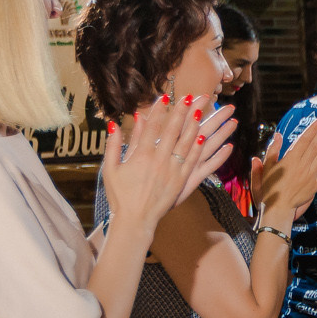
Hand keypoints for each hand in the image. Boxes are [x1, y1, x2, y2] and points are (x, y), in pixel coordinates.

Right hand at [103, 93, 233, 229]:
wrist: (135, 220)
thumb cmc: (120, 195)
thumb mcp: (111, 169)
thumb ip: (114, 145)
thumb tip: (113, 124)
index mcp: (141, 156)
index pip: (152, 128)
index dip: (159, 111)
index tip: (164, 97)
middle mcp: (159, 161)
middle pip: (173, 131)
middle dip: (182, 112)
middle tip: (191, 96)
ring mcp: (172, 171)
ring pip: (186, 144)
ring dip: (195, 126)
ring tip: (202, 111)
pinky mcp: (181, 182)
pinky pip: (194, 162)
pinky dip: (200, 149)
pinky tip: (205, 138)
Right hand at [256, 118, 316, 220]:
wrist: (278, 207)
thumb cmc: (269, 187)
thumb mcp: (267, 167)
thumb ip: (273, 150)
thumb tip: (279, 135)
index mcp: (290, 159)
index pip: (305, 140)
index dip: (313, 129)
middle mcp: (302, 165)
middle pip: (316, 145)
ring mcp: (310, 174)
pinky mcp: (314, 184)